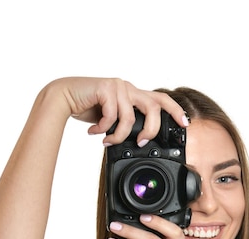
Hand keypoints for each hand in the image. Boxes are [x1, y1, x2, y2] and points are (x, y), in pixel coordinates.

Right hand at [48, 76, 188, 145]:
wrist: (63, 97)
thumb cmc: (87, 107)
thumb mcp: (112, 118)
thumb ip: (125, 123)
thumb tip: (137, 141)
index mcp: (133, 94)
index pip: (161, 99)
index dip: (175, 111)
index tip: (185, 124)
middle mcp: (129, 88)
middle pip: (154, 107)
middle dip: (152, 129)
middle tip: (142, 142)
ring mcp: (118, 86)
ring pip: (130, 118)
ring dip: (119, 136)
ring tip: (107, 141)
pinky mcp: (106, 88)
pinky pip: (112, 116)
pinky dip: (103, 129)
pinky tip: (94, 131)